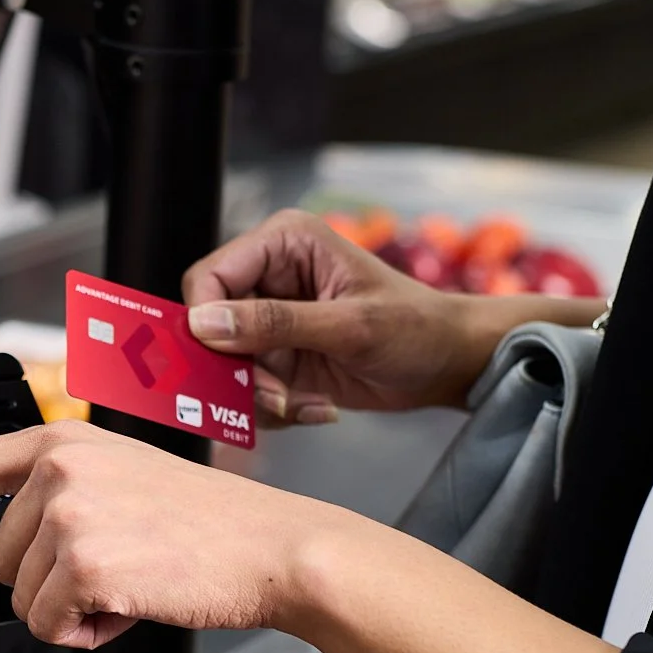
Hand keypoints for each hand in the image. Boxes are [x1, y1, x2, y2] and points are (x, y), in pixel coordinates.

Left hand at [0, 421, 346, 648]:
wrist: (272, 548)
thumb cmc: (203, 524)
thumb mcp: (116, 477)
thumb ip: (42, 475)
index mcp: (57, 441)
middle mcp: (56, 468)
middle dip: (49, 580)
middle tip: (117, 564)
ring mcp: (68, 513)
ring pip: (20, 599)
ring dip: (71, 609)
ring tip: (133, 579)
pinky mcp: (85, 560)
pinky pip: (50, 626)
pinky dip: (90, 632)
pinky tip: (136, 601)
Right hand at [181, 209, 529, 423]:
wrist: (448, 364)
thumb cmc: (415, 327)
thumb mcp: (349, 325)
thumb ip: (275, 323)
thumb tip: (204, 325)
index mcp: (284, 244)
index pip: (210, 277)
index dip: (203, 320)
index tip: (221, 362)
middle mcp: (269, 278)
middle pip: (210, 327)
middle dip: (236, 370)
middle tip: (274, 397)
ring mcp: (271, 322)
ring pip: (225, 367)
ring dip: (258, 396)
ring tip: (302, 405)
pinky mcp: (278, 358)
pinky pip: (248, 390)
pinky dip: (275, 408)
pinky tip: (315, 407)